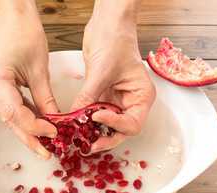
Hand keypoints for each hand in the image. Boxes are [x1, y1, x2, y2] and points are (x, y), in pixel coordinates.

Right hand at [0, 0, 58, 159]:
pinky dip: (23, 117)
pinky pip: (8, 107)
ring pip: (8, 116)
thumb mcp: (40, 69)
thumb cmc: (25, 33)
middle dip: (29, 137)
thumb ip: (46, 99)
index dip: (35, 127)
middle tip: (46, 152)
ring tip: (45, 143)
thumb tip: (55, 124)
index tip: (53, 133)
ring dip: (27, 129)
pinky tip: (37, 127)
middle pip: (9, 119)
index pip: (14, 113)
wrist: (11, 18)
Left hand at [71, 0, 155, 153]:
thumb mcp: (101, 71)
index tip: (96, 117)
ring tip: (79, 138)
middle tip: (88, 145)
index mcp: (142, 96)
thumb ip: (88, 96)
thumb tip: (75, 117)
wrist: (108, 23)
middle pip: (121, 131)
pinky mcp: (102, 96)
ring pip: (107, 126)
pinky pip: (95, 114)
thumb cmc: (116, 40)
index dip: (115, 125)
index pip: (133, 123)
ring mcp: (116, 100)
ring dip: (93, 133)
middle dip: (105, 138)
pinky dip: (85, 122)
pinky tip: (75, 125)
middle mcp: (131, 102)